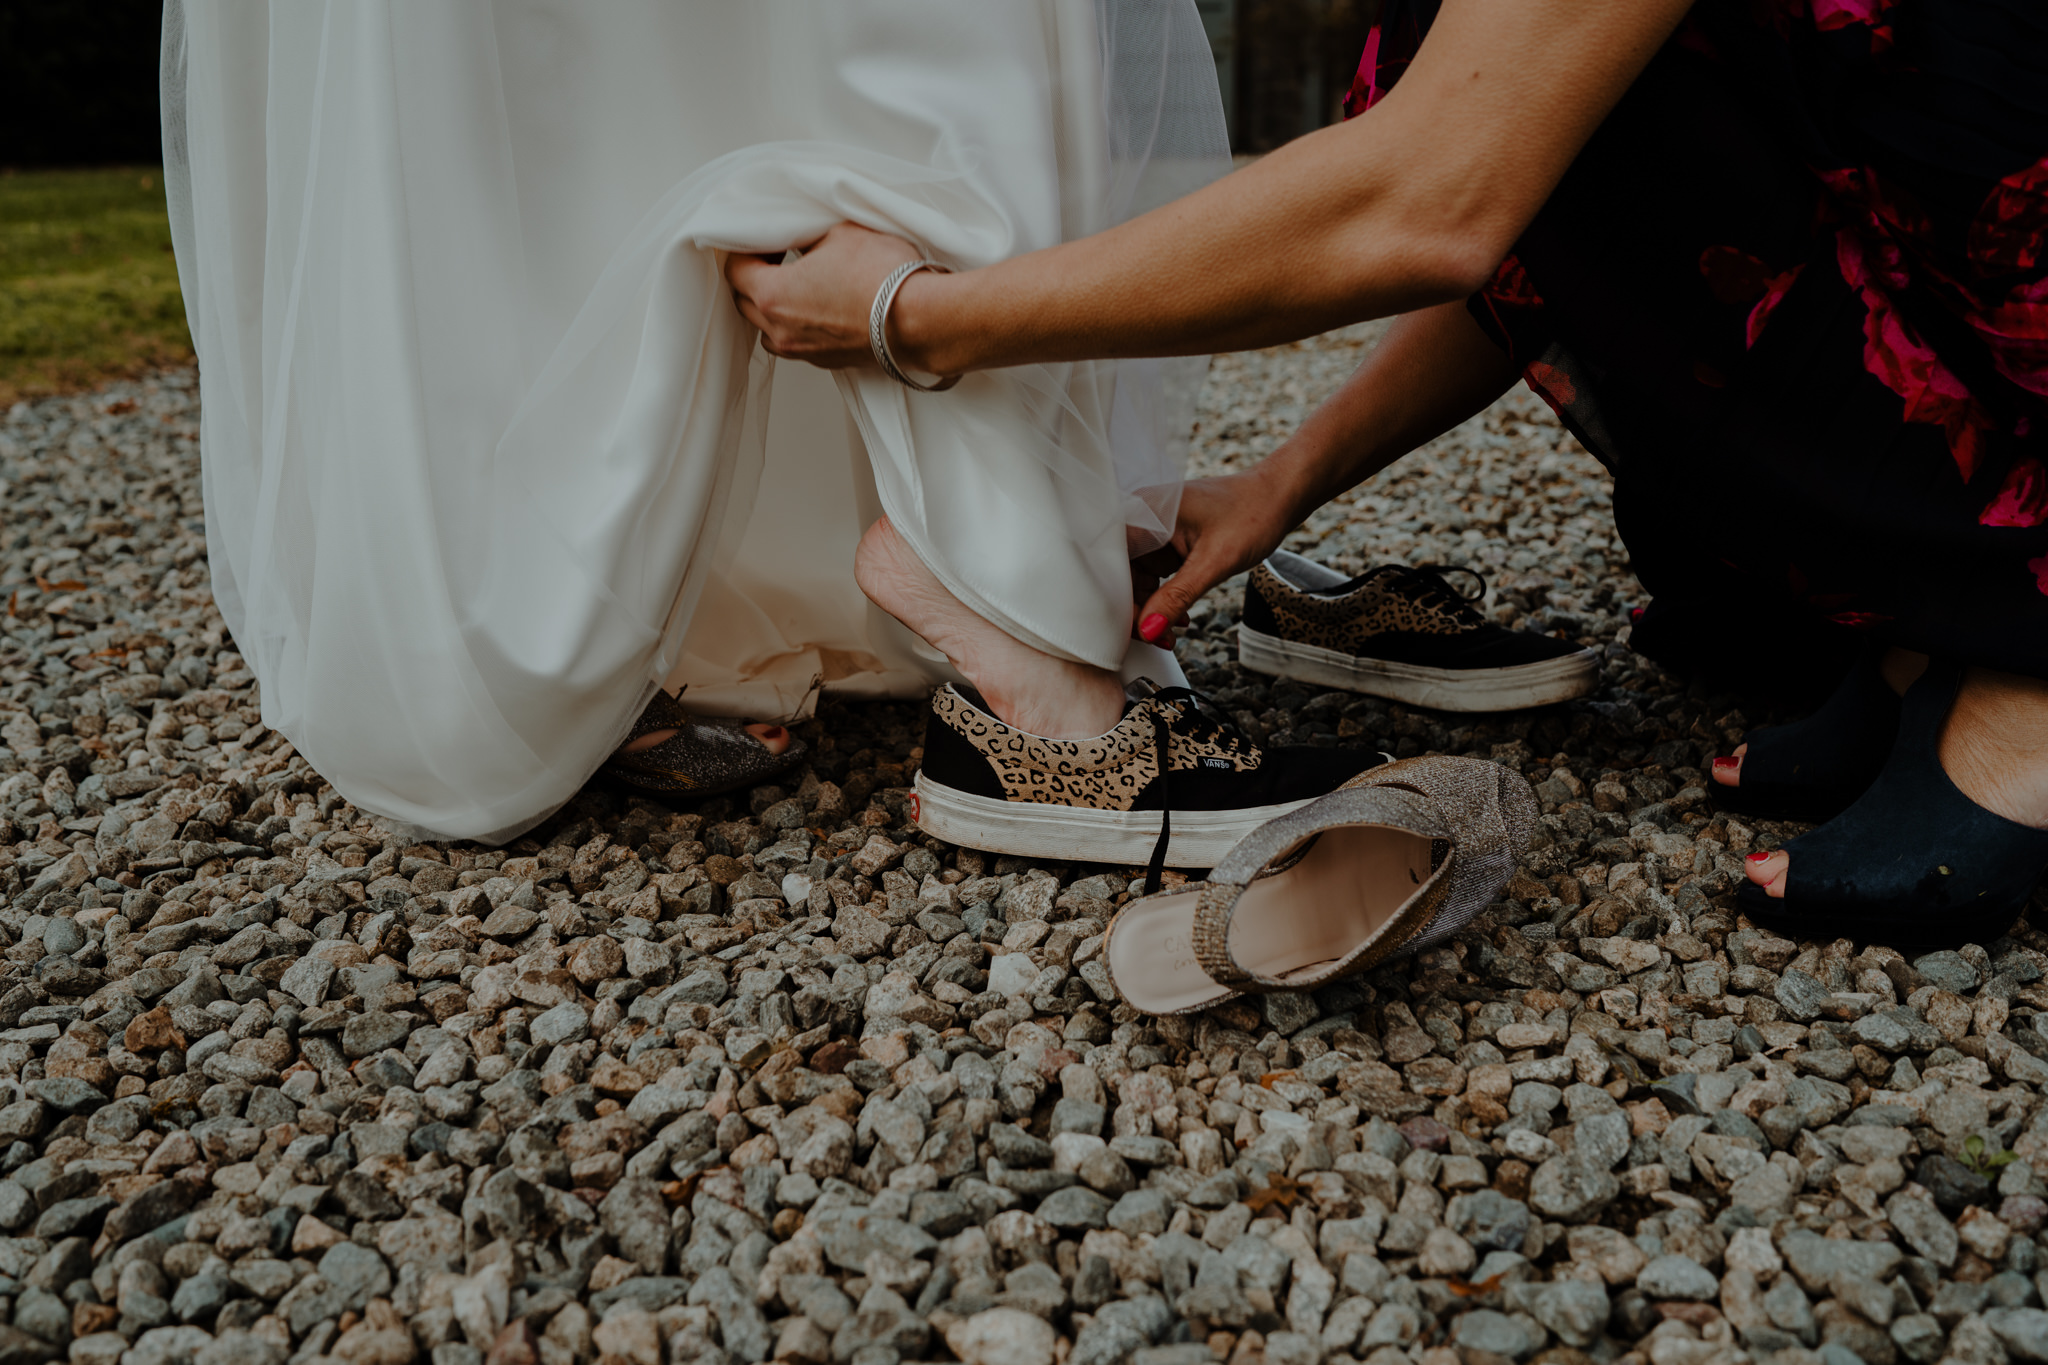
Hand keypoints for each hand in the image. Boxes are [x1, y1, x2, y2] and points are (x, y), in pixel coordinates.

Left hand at [724, 223, 924, 367]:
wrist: (921, 320)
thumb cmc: (883, 277)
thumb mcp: (840, 233)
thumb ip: (809, 237)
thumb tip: (803, 242)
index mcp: (774, 295)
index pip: (735, 270)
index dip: (743, 249)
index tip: (763, 239)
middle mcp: (782, 329)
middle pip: (744, 303)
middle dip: (754, 278)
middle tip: (774, 257)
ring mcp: (804, 350)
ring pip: (767, 330)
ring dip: (772, 308)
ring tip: (794, 286)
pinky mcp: (828, 361)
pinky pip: (797, 343)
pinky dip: (798, 325)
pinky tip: (820, 306)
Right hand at [1131, 468, 1300, 647]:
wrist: (1279, 496)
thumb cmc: (1253, 513)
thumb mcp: (1214, 562)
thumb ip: (1177, 596)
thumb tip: (1148, 631)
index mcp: (1143, 512)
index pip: (1111, 565)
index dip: (1117, 600)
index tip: (1135, 631)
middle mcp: (1141, 519)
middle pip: (1118, 575)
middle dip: (1135, 611)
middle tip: (1156, 638)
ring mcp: (1153, 532)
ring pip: (1134, 580)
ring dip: (1150, 609)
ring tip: (1170, 633)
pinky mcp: (1166, 542)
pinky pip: (1152, 577)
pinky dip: (1163, 599)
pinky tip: (1179, 617)